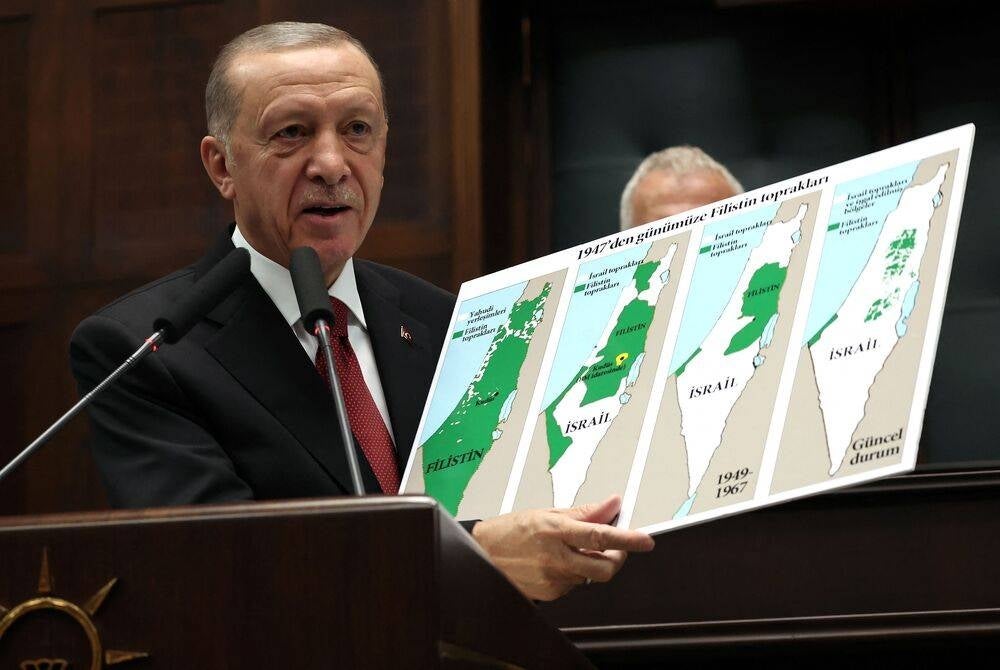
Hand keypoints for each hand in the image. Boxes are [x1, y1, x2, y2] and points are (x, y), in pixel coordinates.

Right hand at [471, 495, 654, 600]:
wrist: (482, 554)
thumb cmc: (509, 531)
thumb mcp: (546, 512)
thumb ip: (583, 512)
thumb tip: (611, 505)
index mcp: (555, 531)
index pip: (600, 536)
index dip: (627, 539)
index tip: (645, 540)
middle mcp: (556, 557)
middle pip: (604, 567)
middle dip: (618, 559)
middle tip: (617, 548)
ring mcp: (553, 579)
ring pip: (589, 576)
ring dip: (591, 563)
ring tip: (571, 550)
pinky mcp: (550, 594)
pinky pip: (574, 585)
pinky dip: (573, 573)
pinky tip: (557, 562)